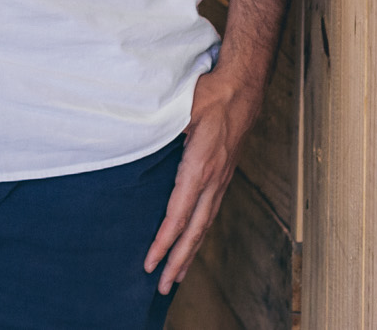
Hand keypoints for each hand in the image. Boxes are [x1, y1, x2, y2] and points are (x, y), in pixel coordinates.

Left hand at [142, 63, 263, 293]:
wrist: (242, 88)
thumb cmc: (209, 95)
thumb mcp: (179, 109)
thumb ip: (159, 129)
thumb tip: (134, 140)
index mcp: (199, 168)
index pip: (178, 215)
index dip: (163, 242)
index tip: (150, 263)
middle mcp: (213, 180)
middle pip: (194, 231)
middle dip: (177, 261)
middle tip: (162, 287)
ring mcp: (220, 180)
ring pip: (204, 226)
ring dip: (189, 254)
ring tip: (176, 277)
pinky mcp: (222, 177)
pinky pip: (209, 213)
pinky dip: (198, 235)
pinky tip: (191, 244)